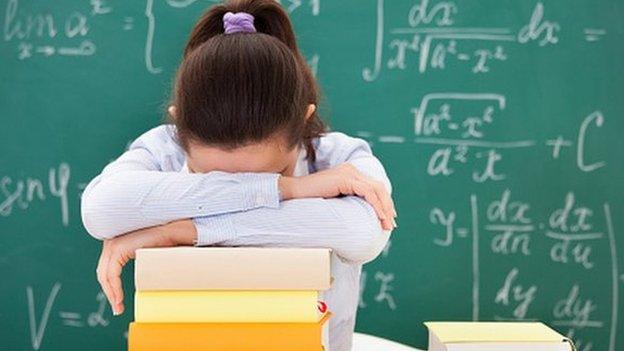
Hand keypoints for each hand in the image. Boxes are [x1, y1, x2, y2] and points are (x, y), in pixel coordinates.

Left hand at [96, 220, 196, 315]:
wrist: (171, 233)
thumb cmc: (163, 244)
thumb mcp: (144, 257)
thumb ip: (136, 264)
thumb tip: (137, 284)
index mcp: (116, 245)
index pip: (106, 270)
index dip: (110, 288)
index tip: (117, 303)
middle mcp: (111, 243)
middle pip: (102, 274)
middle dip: (109, 294)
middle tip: (117, 309)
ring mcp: (113, 245)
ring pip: (105, 275)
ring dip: (111, 293)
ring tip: (118, 307)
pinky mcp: (118, 249)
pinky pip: (111, 273)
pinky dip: (114, 288)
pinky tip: (119, 298)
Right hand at [279, 164, 396, 229]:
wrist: (294, 193)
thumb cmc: (310, 200)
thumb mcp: (335, 200)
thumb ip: (348, 201)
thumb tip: (362, 215)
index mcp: (349, 172)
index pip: (373, 186)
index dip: (383, 202)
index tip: (387, 218)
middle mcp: (351, 169)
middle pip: (378, 187)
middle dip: (387, 206)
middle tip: (391, 224)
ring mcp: (349, 172)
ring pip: (376, 190)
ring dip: (384, 208)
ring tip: (386, 224)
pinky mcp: (345, 178)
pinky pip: (367, 192)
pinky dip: (376, 205)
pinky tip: (378, 216)